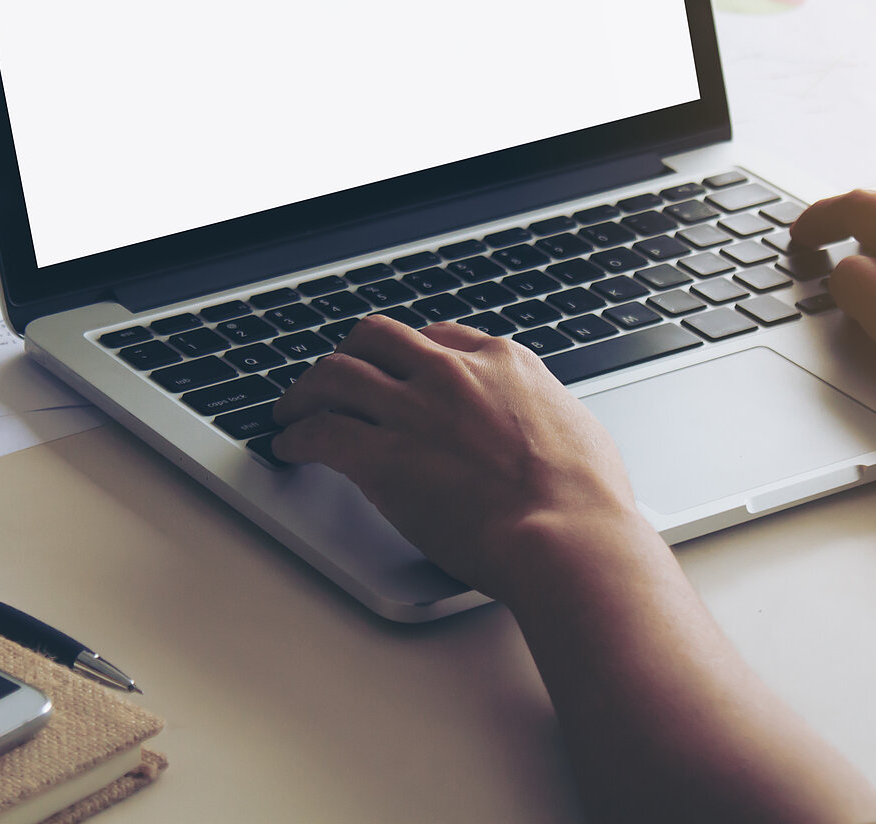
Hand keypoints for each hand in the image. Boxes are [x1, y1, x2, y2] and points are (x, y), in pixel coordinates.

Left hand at [268, 315, 652, 602]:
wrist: (569, 537)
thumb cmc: (585, 500)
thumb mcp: (574, 426)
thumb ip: (539, 412)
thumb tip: (537, 422)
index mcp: (502, 362)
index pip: (438, 337)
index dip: (408, 352)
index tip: (396, 366)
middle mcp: (451, 373)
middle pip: (377, 338)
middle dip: (349, 354)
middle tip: (333, 377)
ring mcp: (414, 410)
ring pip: (335, 375)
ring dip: (305, 391)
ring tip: (292, 409)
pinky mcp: (382, 457)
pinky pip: (320, 433)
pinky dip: (297, 437)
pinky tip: (290, 447)